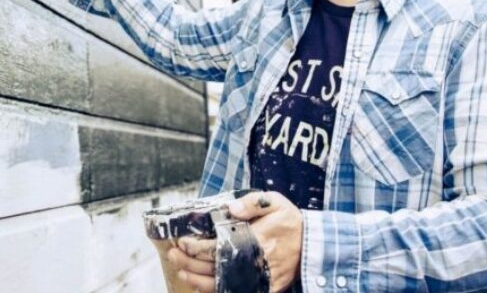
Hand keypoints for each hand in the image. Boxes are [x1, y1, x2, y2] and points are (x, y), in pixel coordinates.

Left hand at [166, 191, 302, 292]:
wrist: (313, 246)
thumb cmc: (291, 222)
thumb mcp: (275, 203)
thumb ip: (252, 203)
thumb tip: (230, 207)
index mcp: (253, 240)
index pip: (216, 247)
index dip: (195, 246)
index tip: (181, 241)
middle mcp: (252, 262)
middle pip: (213, 267)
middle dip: (189, 263)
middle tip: (173, 255)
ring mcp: (257, 278)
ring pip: (221, 284)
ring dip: (197, 280)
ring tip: (181, 272)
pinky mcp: (262, 288)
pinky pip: (234, 292)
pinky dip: (216, 291)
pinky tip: (201, 287)